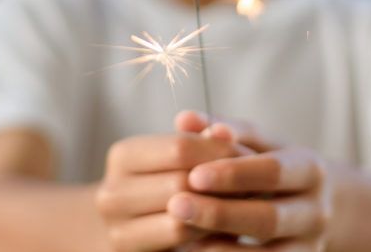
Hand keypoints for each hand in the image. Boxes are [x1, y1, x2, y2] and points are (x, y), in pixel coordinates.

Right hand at [96, 116, 252, 251]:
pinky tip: (228, 227)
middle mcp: (110, 193)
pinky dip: (208, 234)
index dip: (220, 152)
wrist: (134, 227)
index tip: (253, 156)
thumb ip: (199, 141)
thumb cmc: (166, 183)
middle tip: (260, 185)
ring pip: (183, 219)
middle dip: (224, 184)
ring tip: (248, 205)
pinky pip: (180, 242)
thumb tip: (221, 129)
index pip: (179, 148)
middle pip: (181, 184)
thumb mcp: (178, 157)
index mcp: (122, 156)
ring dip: (221, 212)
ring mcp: (116, 230)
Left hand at [166, 112, 338, 250]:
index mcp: (309, 170)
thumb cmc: (277, 166)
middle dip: (220, 213)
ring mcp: (309, 246)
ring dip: (221, 248)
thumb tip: (185, 119)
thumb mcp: (261, 144)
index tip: (195, 175)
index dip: (234, 174)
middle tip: (176, 205)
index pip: (273, 171)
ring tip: (180, 236)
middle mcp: (315, 212)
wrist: (320, 207)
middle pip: (269, 218)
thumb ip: (226, 129)